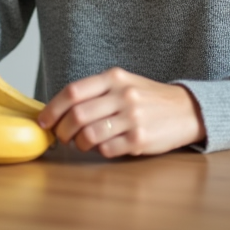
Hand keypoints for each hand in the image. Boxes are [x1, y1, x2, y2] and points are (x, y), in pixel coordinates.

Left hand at [38, 68, 205, 157]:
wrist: (186, 109)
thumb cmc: (147, 98)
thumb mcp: (123, 84)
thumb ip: (95, 92)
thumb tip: (59, 110)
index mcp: (114, 78)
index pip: (73, 91)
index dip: (53, 108)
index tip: (44, 121)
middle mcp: (123, 95)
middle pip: (77, 115)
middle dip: (63, 130)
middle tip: (62, 136)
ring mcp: (133, 117)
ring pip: (90, 135)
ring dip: (79, 143)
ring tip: (82, 143)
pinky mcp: (140, 139)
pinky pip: (107, 149)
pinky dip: (100, 151)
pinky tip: (104, 146)